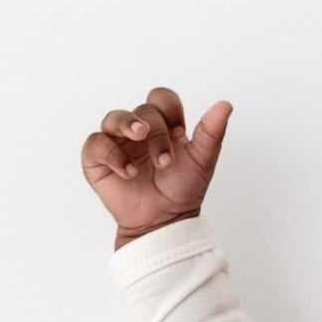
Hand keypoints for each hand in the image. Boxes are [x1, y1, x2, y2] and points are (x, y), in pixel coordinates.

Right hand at [81, 86, 231, 243]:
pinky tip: (128, 172)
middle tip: (164, 161)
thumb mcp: (202, 161)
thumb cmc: (181, 191)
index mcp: (163, 126)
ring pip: (114, 118)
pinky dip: (111, 154)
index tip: (180, 133)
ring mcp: (117, 143)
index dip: (169, 109)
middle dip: (155, 132)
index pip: (161, 98)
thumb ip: (211, 133)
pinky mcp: (98, 160)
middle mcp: (138, 130)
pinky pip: (96, 144)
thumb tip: (226, 104)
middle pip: (142, 111)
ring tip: (138, 139)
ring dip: (127, 126)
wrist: (165, 222)